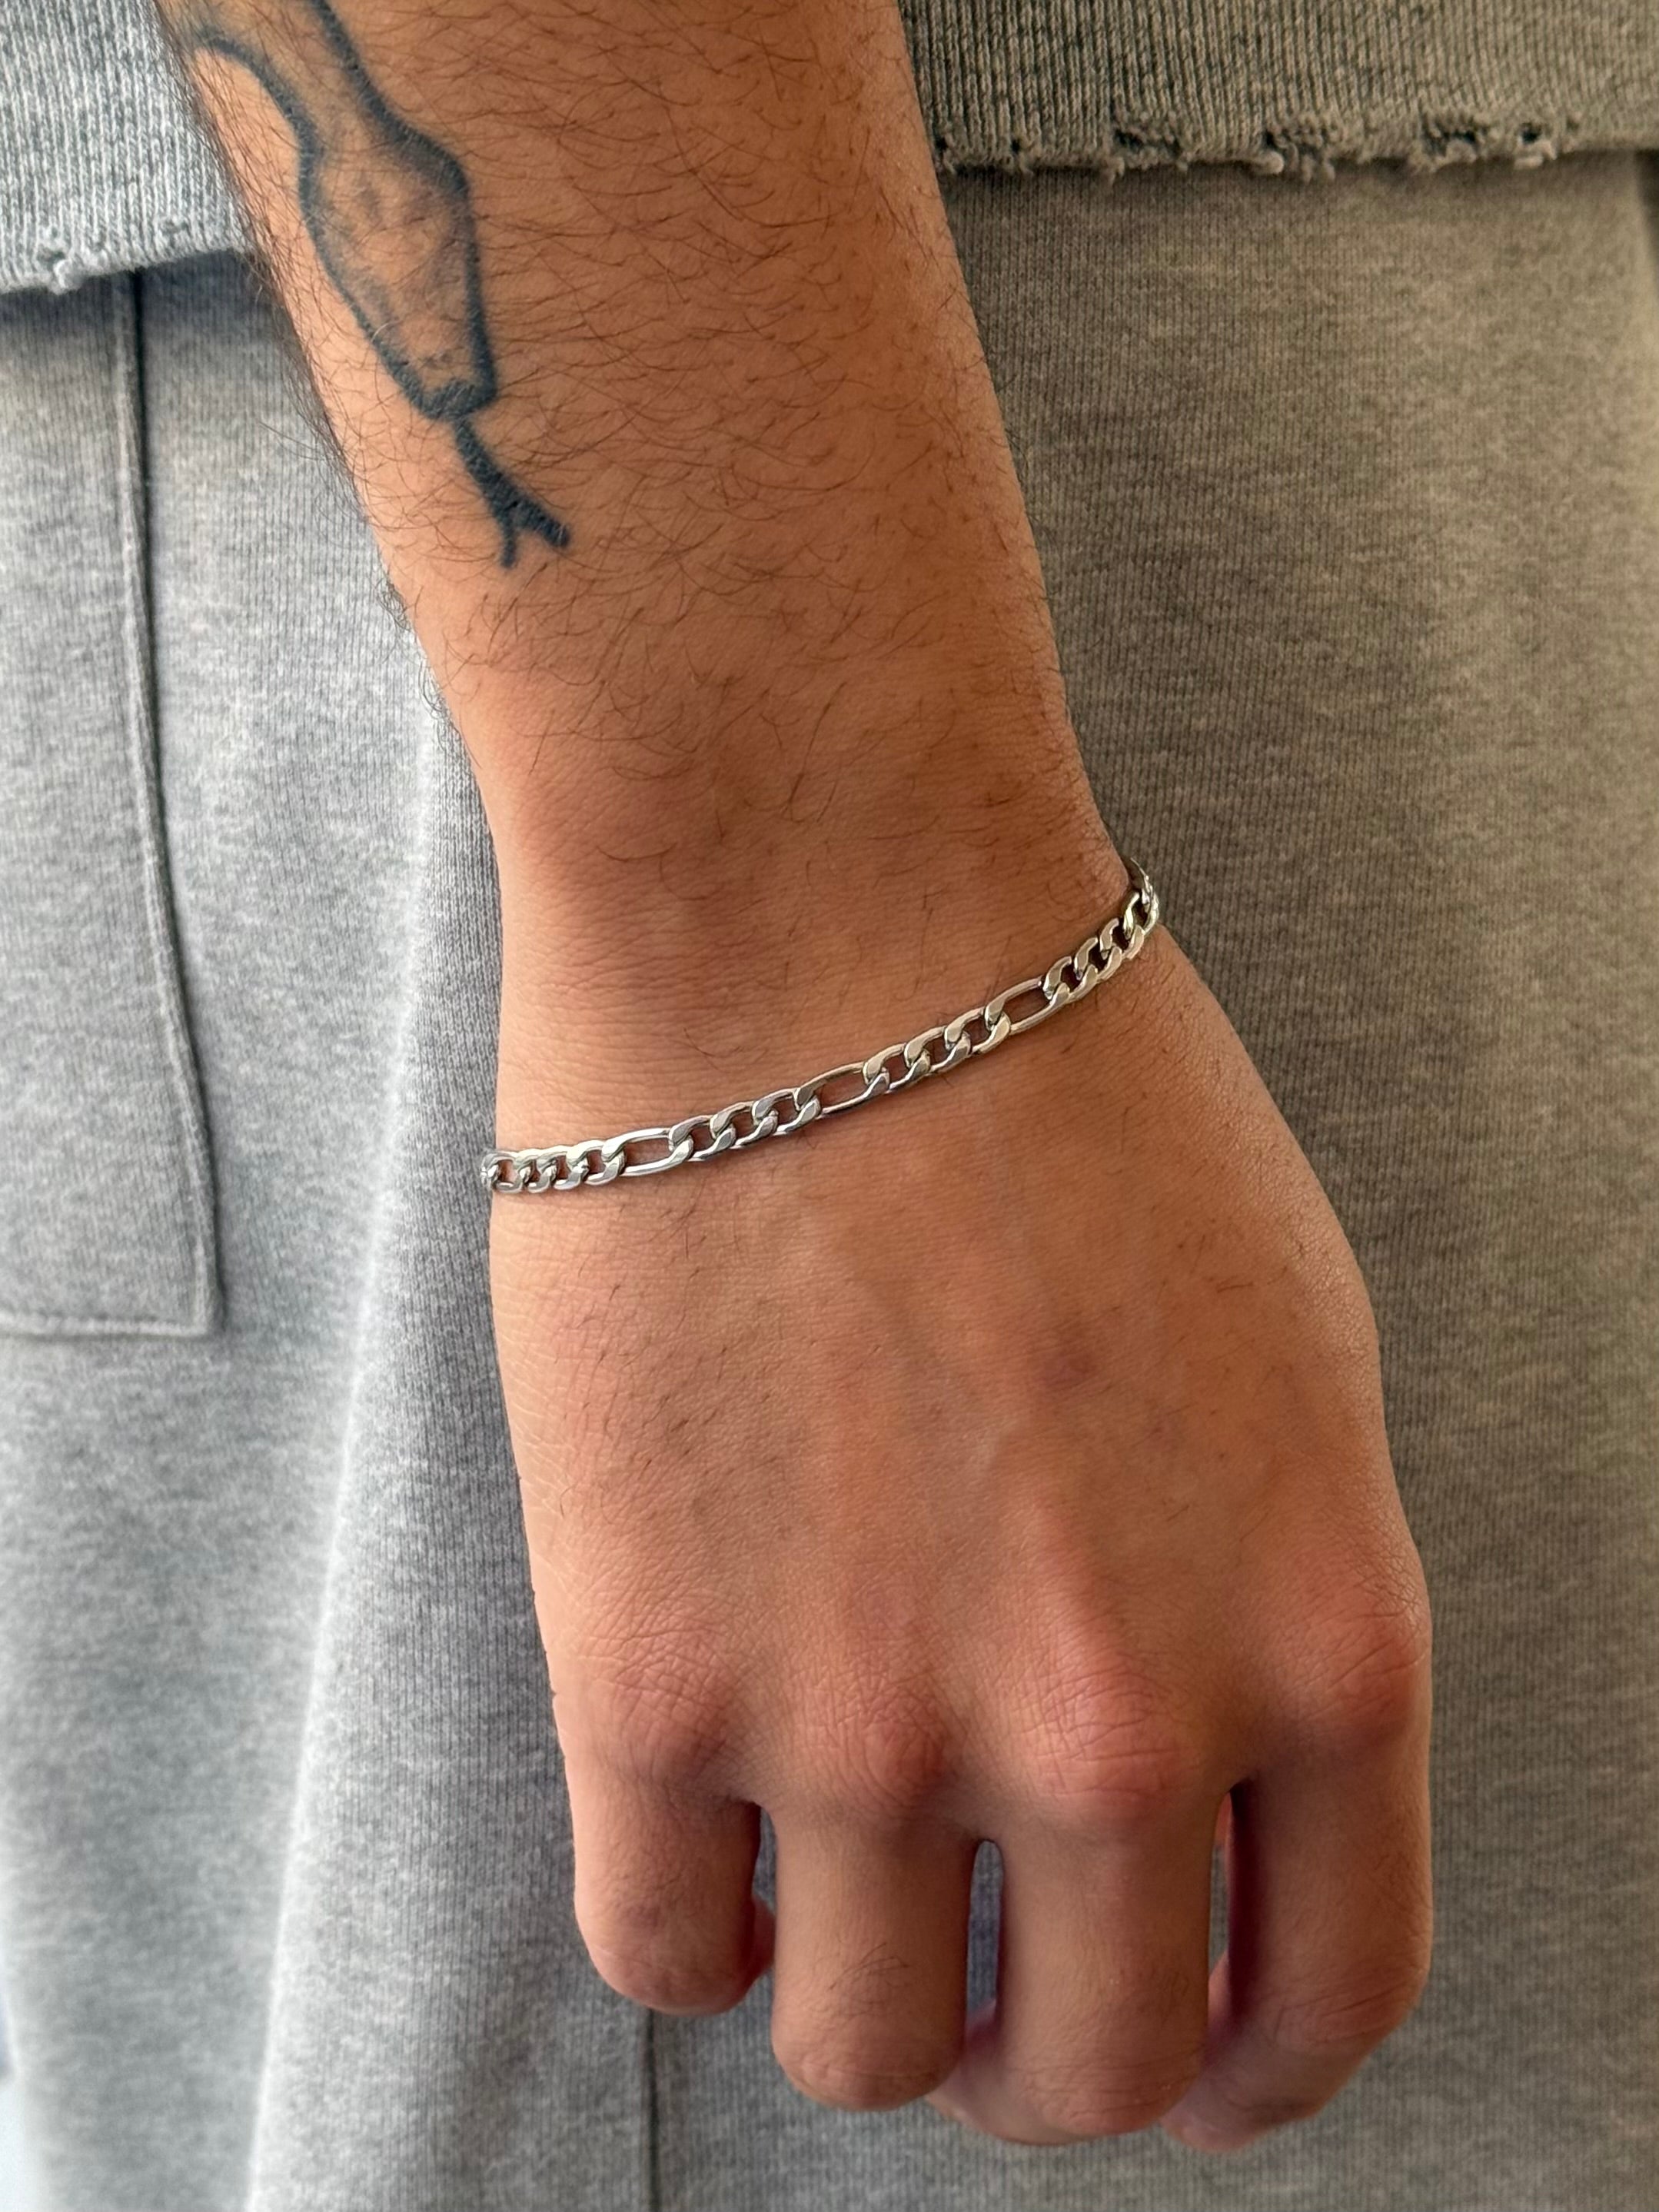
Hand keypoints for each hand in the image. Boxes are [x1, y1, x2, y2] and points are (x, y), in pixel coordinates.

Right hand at [487, 858, 1432, 2151]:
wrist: (821, 921)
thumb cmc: (1063, 1083)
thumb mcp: (1291, 1350)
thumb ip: (1275, 1600)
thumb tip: (1212, 1783)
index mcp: (1316, 1637)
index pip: (1326, 1998)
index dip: (1253, 2067)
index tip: (1188, 2048)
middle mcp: (1114, 1723)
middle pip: (1092, 2071)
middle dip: (1049, 2067)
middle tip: (994, 1991)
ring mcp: (872, 1722)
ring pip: (864, 2051)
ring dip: (866, 2008)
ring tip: (837, 1891)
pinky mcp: (650, 1679)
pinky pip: (660, 1955)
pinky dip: (698, 1934)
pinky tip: (710, 1837)